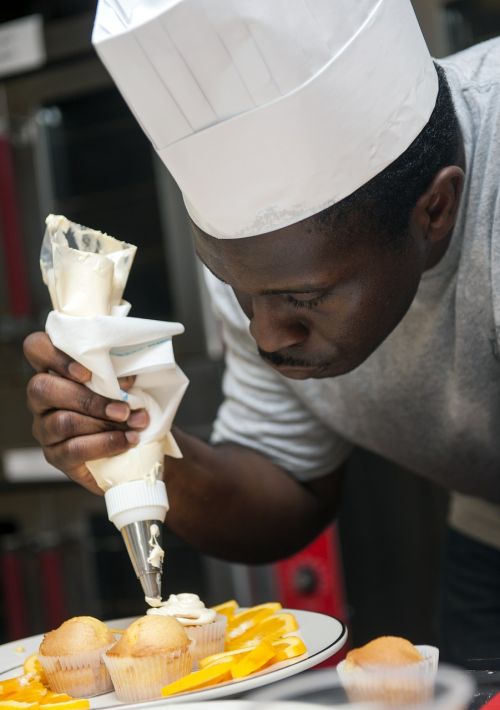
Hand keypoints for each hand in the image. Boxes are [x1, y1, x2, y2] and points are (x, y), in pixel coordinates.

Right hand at [23, 332, 148, 494]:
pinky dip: (104, 444)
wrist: (133, 449)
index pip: (36, 348)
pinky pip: (72, 450)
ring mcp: (43, 427)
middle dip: (89, 399)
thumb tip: (127, 378)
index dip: (55, 357)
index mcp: (55, 368)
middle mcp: (41, 397)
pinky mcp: (54, 455)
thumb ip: (118, 374)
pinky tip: (127, 441)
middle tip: (124, 408)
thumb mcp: (123, 382)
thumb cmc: (126, 403)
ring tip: (133, 425)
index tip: (88, 373)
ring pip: (61, 422)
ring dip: (103, 424)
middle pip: (42, 388)